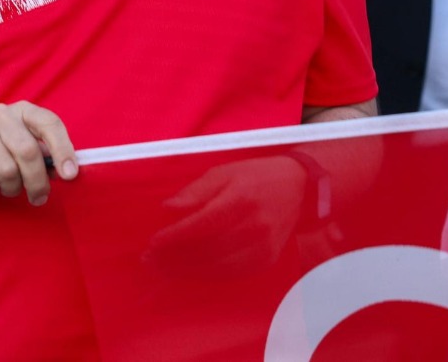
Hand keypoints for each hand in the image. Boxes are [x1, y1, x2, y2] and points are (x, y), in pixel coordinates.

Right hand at [0, 102, 76, 205]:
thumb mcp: (24, 146)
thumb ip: (44, 156)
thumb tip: (65, 172)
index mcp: (22, 111)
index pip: (49, 123)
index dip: (62, 149)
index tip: (70, 175)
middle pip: (28, 152)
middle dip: (37, 182)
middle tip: (38, 197)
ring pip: (7, 171)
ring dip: (10, 188)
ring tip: (6, 184)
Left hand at [144, 156, 305, 276]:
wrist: (297, 189)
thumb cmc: (253, 177)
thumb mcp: (221, 172)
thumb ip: (194, 192)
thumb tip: (167, 208)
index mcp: (240, 199)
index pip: (203, 224)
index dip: (176, 237)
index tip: (153, 243)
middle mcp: (255, 226)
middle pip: (208, 249)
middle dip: (175, 258)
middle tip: (150, 260)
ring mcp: (263, 247)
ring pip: (219, 267)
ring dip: (187, 271)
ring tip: (162, 268)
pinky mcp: (267, 260)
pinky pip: (232, 274)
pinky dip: (207, 275)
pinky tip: (188, 271)